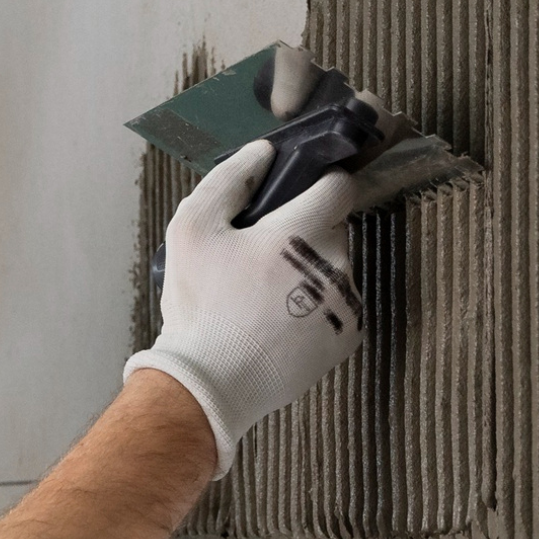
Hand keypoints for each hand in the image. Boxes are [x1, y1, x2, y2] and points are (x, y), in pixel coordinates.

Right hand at [124, 138, 360, 476]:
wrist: (208, 384)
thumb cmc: (199, 307)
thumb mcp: (191, 230)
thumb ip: (228, 180)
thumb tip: (263, 154)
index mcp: (301, 233)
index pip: (339, 185)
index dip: (315, 186)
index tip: (291, 200)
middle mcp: (335, 265)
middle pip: (336, 227)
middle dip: (306, 232)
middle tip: (261, 256)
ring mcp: (345, 304)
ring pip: (337, 267)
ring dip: (310, 270)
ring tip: (265, 295)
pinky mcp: (347, 338)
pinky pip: (338, 305)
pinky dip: (314, 306)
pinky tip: (277, 322)